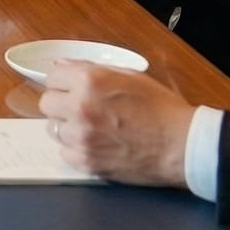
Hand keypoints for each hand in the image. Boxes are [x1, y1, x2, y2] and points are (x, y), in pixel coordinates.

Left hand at [38, 61, 193, 185]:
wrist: (182, 145)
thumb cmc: (161, 108)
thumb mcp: (129, 76)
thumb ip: (91, 69)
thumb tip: (62, 66)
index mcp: (89, 81)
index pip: (52, 78)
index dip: (63, 83)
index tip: (71, 89)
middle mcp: (80, 107)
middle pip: (47, 104)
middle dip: (61, 104)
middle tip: (80, 110)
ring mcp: (81, 137)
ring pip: (54, 129)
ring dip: (68, 128)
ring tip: (92, 130)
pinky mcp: (87, 162)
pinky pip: (65, 153)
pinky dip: (76, 150)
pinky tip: (96, 146)